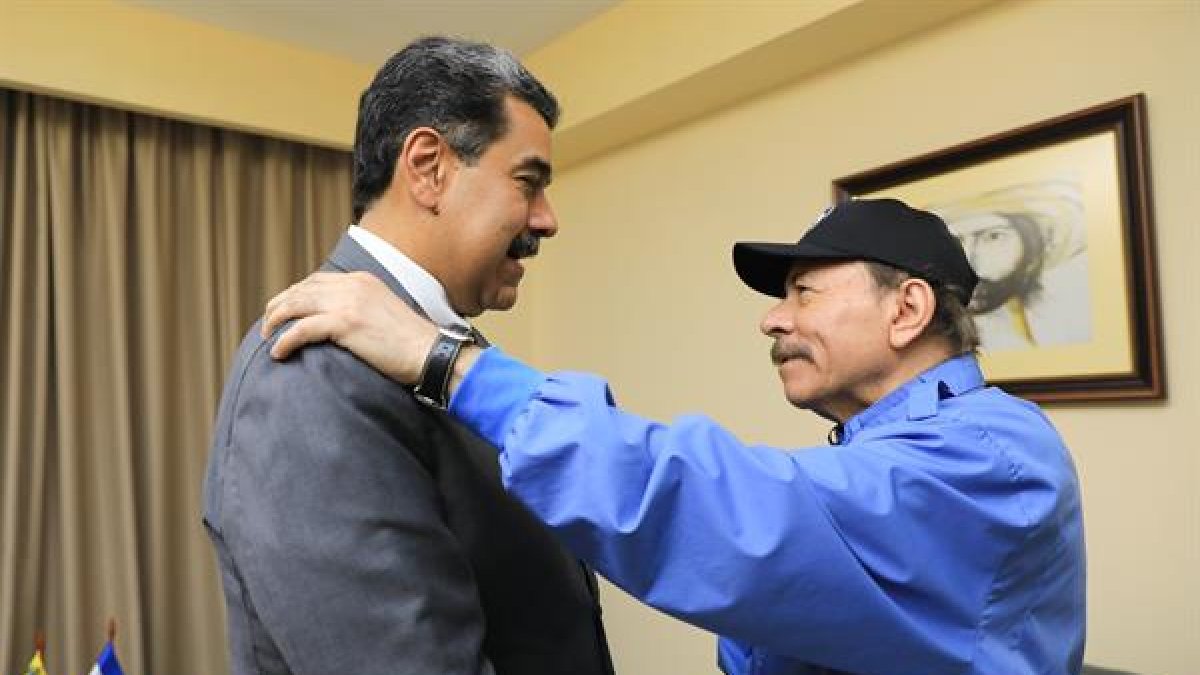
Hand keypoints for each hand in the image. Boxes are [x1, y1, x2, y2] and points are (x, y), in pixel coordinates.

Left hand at [262, 271, 437, 384]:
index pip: (317, 280)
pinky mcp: (345, 323)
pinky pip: (302, 329)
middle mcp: (353, 286)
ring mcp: (349, 303)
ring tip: (266, 336)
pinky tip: (277, 352)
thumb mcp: (385, 312)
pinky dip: (285, 340)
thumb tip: (339, 323)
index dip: (295, 294)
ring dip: (276, 320)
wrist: (430, 352)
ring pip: (297, 304)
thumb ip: (362, 308)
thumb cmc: (412, 343)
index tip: (284, 309)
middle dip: (279, 305)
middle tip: (267, 323)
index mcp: (363, 281)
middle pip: (302, 290)